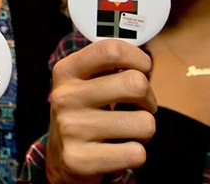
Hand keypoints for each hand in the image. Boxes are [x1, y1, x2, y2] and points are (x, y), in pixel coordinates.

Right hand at [46, 40, 155, 183]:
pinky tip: (118, 151)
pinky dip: (135, 154)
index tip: (143, 69)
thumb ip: (109, 65)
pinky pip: (136, 154)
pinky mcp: (80, 160)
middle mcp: (65, 97)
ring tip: (126, 131)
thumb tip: (143, 62)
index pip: (111, 50)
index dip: (138, 58)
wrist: (61, 157)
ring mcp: (70, 129)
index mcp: (66, 71)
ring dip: (143, 130)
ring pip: (144, 123)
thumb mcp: (85, 81)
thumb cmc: (85, 112)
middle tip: (138, 107)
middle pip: (135, 83)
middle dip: (148, 98)